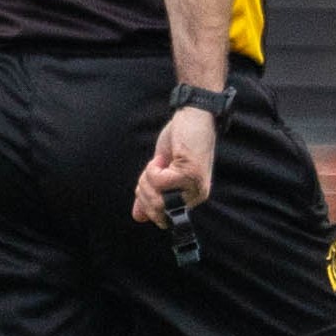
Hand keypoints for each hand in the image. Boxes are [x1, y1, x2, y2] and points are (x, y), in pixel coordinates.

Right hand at [132, 107, 216, 227]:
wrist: (193, 116)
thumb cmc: (178, 141)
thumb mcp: (160, 171)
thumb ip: (151, 193)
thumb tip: (139, 216)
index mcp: (191, 198)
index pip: (160, 219)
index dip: (145, 204)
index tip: (147, 182)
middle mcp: (197, 196)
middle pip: (156, 211)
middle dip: (143, 192)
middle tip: (152, 170)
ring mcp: (195, 185)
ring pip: (156, 198)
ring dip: (147, 178)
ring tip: (159, 163)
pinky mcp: (191, 173)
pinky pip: (159, 182)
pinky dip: (153, 169)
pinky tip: (163, 158)